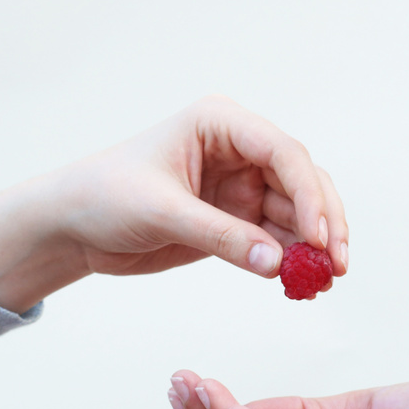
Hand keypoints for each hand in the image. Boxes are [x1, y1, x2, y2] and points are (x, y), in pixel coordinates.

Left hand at [0, 96, 347, 312]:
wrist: (72, 225)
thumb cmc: (104, 197)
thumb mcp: (162, 213)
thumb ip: (221, 236)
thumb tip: (278, 264)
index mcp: (219, 123)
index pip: (282, 151)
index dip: (308, 192)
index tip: (319, 236)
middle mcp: (238, 149)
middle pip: (302, 181)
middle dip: (324, 222)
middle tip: (337, 264)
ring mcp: (240, 185)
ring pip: (297, 213)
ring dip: (315, 247)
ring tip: (324, 282)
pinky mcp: (236, 219)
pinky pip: (278, 239)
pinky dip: (293, 262)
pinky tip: (304, 285)